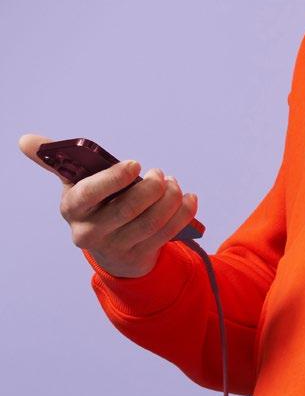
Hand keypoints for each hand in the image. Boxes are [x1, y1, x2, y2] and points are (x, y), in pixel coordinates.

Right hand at [18, 132, 198, 277]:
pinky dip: (183, 212)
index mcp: (72, 208)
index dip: (114, 178)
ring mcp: (116, 247)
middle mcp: (90, 233)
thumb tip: (24, 139)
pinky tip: (189, 199)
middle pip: (128, 208)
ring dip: (170, 198)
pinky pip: (169, 233)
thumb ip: (54, 158)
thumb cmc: (96, 201)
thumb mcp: (76, 182)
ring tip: (173, 184)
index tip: (136, 163)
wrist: (111, 247)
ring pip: (152, 221)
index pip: (89, 193)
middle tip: (160, 173)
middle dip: (151, 187)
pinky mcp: (141, 256)